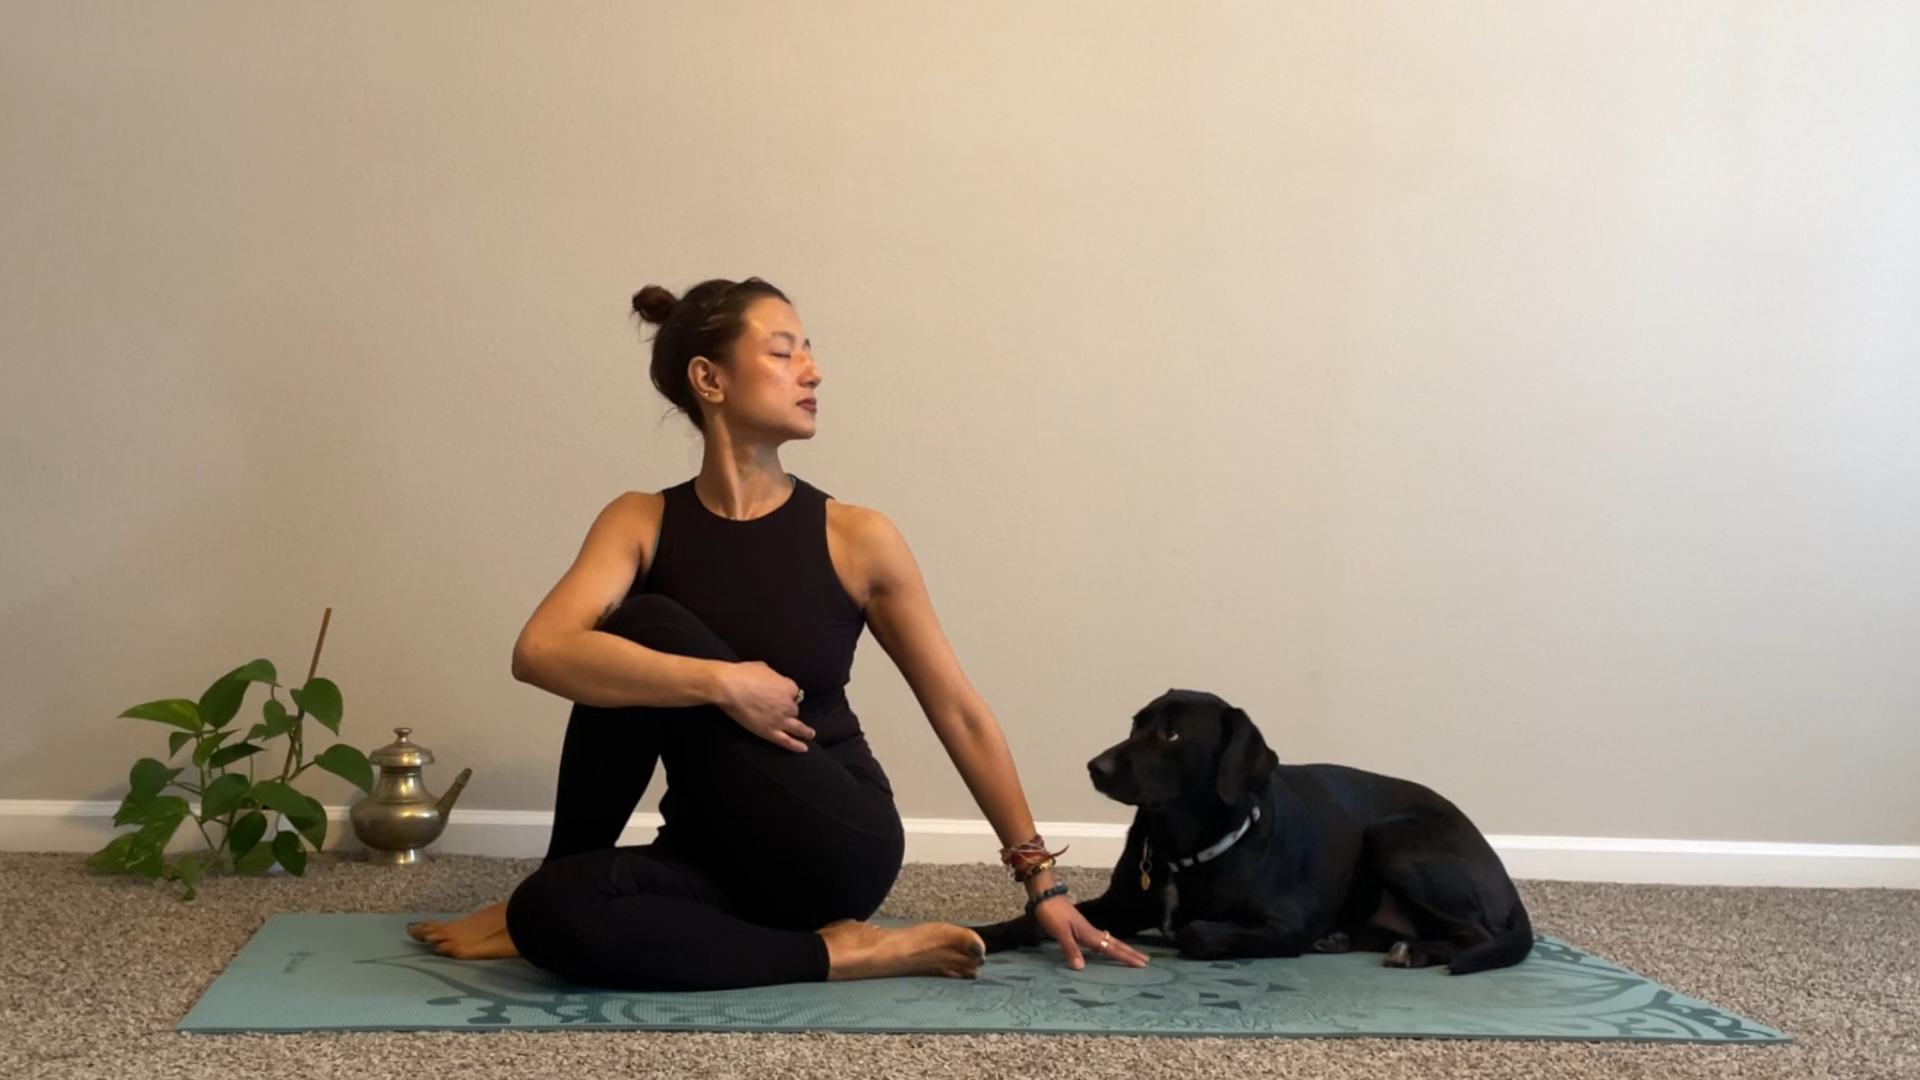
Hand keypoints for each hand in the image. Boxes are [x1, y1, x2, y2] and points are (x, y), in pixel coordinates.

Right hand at [716, 661, 814, 751]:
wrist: (728, 687)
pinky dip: (796, 745)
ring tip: (810, 734)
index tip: (781, 694)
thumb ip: (774, 677)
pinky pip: (786, 741)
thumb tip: (772, 681)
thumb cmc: (743, 674)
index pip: (794, 693)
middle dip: (788, 709)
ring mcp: (780, 719)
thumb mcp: (765, 668)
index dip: (787, 694)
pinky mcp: (769, 731)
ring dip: (806, 732)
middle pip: (794, 709)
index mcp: (789, 687)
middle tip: (782, 709)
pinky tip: (803, 748)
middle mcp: (788, 704)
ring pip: (798, 728)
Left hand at [1032, 895, 1149, 970]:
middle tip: (1146, 960)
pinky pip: (1101, 939)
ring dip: (1122, 948)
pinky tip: (1107, 945)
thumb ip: (1071, 949)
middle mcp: (1091, 932)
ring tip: (1132, 955)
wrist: (1045, 895)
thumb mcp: (1060, 932)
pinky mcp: (1080, 927)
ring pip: (1110, 941)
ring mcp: (1087, 929)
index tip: (1142, 963)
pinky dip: (1109, 945)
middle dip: (1131, 953)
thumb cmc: (1052, 913)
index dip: (1127, 957)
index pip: (1112, 949)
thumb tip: (1082, 968)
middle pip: (1116, 944)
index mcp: (1089, 935)